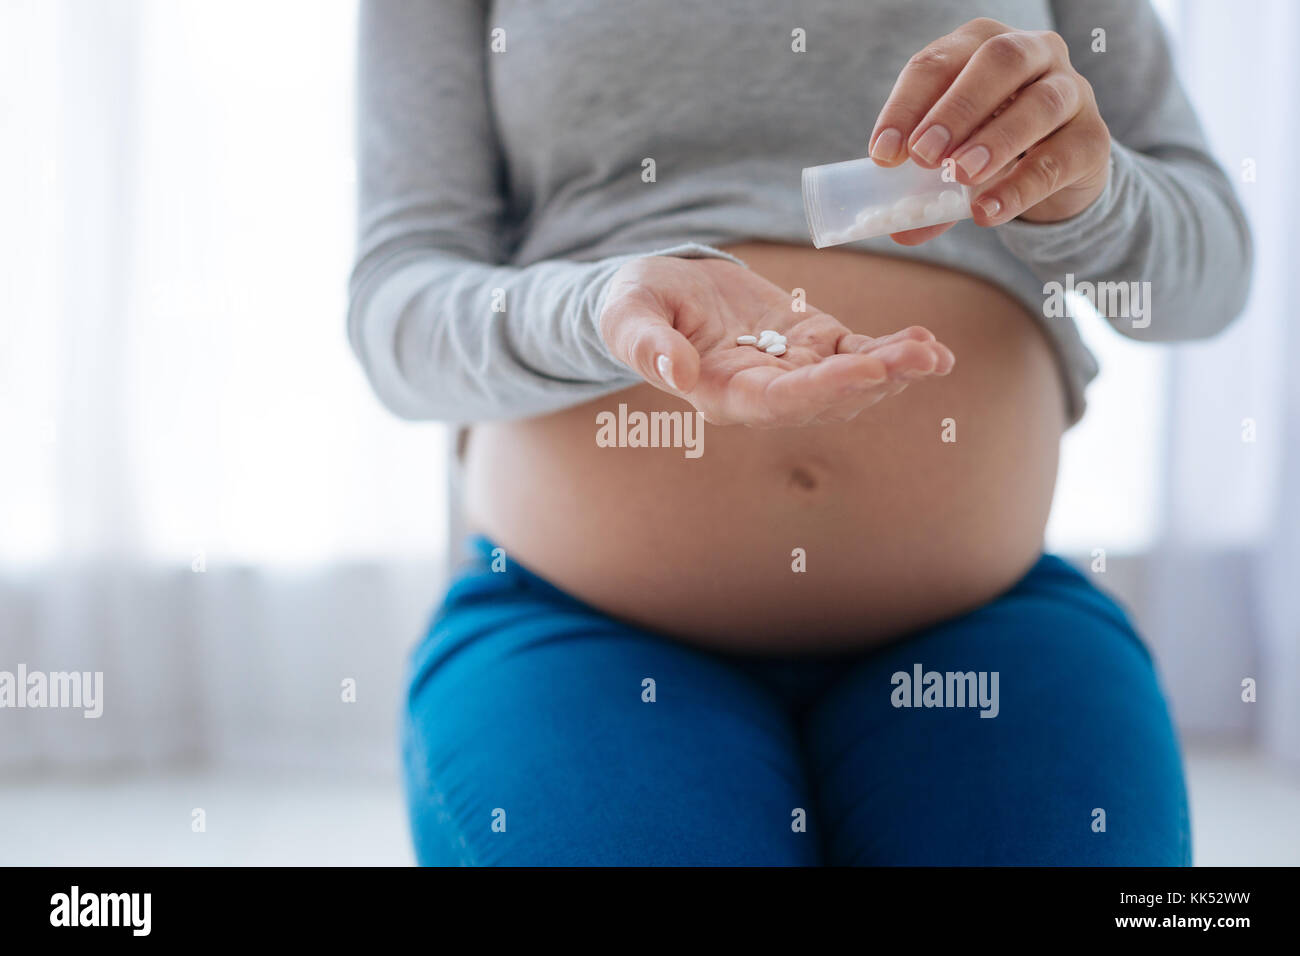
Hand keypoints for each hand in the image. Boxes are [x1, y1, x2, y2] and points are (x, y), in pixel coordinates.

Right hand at [599, 256, 953, 426]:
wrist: (658, 290)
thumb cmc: (635, 305)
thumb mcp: (629, 316)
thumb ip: (646, 345)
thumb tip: (674, 375)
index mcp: (720, 393)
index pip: (777, 401)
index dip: (824, 388)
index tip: (867, 368)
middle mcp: (763, 393)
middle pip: (826, 398)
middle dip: (876, 379)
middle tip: (922, 358)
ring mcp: (792, 370)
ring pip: (851, 379)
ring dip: (895, 369)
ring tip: (935, 353)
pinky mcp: (811, 344)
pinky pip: (857, 352)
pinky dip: (892, 350)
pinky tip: (928, 343)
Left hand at [868, 17, 1110, 244]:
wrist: (1059, 172)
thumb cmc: (992, 149)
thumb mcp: (950, 161)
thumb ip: (924, 191)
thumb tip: (897, 228)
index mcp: (983, 45)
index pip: (939, 62)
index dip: (907, 105)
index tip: (884, 153)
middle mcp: (1034, 53)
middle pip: (999, 60)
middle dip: (957, 108)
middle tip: (924, 155)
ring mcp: (1072, 91)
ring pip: (1040, 103)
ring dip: (995, 140)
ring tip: (961, 176)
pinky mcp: (1093, 138)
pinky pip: (1059, 158)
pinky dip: (1021, 187)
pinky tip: (987, 211)